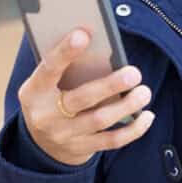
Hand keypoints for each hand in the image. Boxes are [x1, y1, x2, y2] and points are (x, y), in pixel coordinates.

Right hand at [19, 28, 155, 165]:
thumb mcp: (46, 83)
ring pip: (100, 120)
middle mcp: (45, 115)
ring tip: (144, 92)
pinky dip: (133, 129)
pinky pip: (112, 141)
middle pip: (81, 98)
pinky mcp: (81, 149)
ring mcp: (63, 135)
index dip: (65, 52)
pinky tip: (147, 116)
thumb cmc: (50, 97)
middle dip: (110, 85)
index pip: (49, 68)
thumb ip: (65, 67)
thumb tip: (100, 44)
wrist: (40, 143)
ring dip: (127, 106)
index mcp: (34, 91)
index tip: (84, 33)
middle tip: (134, 73)